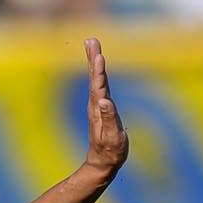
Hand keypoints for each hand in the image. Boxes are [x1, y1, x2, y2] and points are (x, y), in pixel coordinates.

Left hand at [80, 38, 127, 178]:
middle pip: (94, 77)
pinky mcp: (100, 107)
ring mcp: (97, 105)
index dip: (98, 70)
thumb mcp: (112, 137)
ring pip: (95, 79)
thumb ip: (108, 118)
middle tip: (91, 40)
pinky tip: (98, 65)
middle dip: (93, 58)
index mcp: (98, 109)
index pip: (98, 86)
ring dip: (93, 61)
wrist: (102, 162)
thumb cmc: (110, 151)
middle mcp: (95, 104)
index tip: (98, 55)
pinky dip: (98, 72)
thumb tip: (104, 100)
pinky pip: (98, 84)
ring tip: (92, 45)